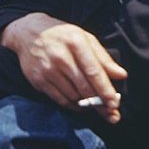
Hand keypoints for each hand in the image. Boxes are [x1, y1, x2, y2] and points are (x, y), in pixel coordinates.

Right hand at [1, 13, 126, 123]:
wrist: (26, 32)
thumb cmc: (61, 36)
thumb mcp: (83, 38)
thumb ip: (102, 57)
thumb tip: (121, 75)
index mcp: (75, 43)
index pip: (94, 72)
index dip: (106, 90)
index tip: (115, 104)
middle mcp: (60, 57)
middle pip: (84, 87)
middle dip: (100, 104)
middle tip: (112, 115)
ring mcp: (47, 69)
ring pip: (73, 96)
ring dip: (87, 105)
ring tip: (95, 107)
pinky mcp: (38, 80)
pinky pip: (59, 99)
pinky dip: (72, 105)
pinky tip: (79, 104)